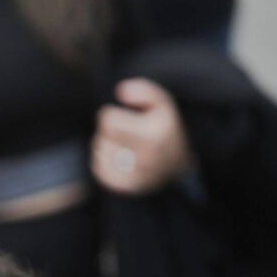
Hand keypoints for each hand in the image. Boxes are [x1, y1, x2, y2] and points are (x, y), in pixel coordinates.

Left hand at [92, 77, 191, 195]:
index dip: (115, 114)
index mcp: (155, 135)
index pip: (107, 119)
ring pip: (99, 152)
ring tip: (128, 148)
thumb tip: (121, 91)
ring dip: (108, 147)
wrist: (178, 165)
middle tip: (129, 133)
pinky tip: (122, 161)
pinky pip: (98, 168)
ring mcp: (137, 175)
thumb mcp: (162, 103)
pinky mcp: (126, 187)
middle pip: (102, 136)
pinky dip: (105, 162)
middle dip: (110, 131)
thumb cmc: (164, 128)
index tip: (129, 118)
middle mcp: (147, 158)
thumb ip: (144, 90)